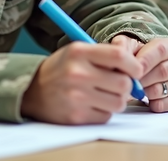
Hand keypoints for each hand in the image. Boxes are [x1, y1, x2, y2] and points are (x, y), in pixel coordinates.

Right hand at [21, 41, 142, 124]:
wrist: (31, 91)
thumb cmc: (62, 68)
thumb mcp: (78, 51)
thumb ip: (105, 54)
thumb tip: (135, 64)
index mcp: (79, 52)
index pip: (119, 56)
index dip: (133, 65)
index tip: (135, 70)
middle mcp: (77, 73)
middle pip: (123, 83)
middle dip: (127, 85)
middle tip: (119, 84)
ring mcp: (76, 97)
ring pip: (119, 103)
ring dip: (116, 100)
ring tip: (105, 94)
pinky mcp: (76, 116)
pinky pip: (106, 116)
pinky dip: (104, 112)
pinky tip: (92, 104)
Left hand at [111, 35, 167, 111]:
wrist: (152, 71)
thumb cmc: (141, 58)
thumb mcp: (132, 46)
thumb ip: (123, 45)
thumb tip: (119, 53)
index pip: (160, 51)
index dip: (144, 60)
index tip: (132, 69)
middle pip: (162, 72)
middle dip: (141, 79)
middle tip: (129, 82)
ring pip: (161, 90)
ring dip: (144, 92)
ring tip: (137, 88)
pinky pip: (162, 105)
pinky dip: (150, 103)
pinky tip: (147, 98)